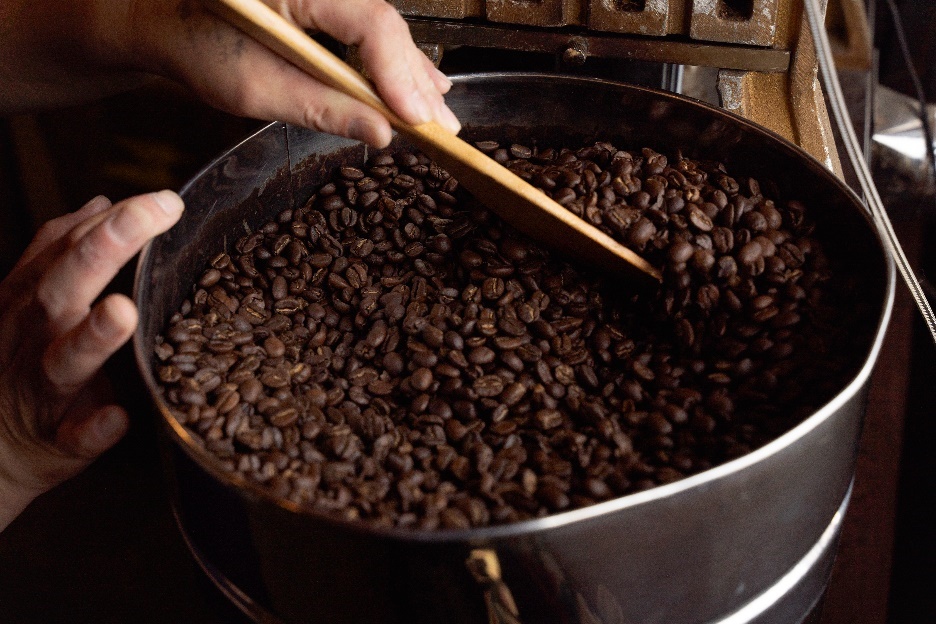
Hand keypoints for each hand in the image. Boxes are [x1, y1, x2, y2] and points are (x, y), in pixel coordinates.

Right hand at [0, 191, 183, 530]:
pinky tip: (117, 419)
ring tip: (122, 311)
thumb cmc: (23, 361)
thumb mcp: (32, 300)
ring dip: (92, 337)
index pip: (69, 248)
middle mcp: (32, 337)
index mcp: (31, 299)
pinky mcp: (55, 441)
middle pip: (62, 287)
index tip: (167, 200)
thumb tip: (102, 202)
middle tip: (151, 216)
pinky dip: (94, 429)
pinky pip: (74, 437)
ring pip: (62, 361)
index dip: (114, 221)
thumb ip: (63, 253)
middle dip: (104, 249)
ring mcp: (41, 390)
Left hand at [134, 0, 459, 145]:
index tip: (415, 117)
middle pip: (384, 23)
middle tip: (441, 126)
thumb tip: (381, 133)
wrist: (162, 16)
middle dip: (413, 79)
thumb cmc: (194, 44)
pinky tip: (419, 82)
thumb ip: (321, 109)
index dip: (398, 72)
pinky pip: (367, 27)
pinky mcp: (324, 0)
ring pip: (381, 27)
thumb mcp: (252, 87)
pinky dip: (391, 60)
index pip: (368, 20)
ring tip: (437, 112)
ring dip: (410, 72)